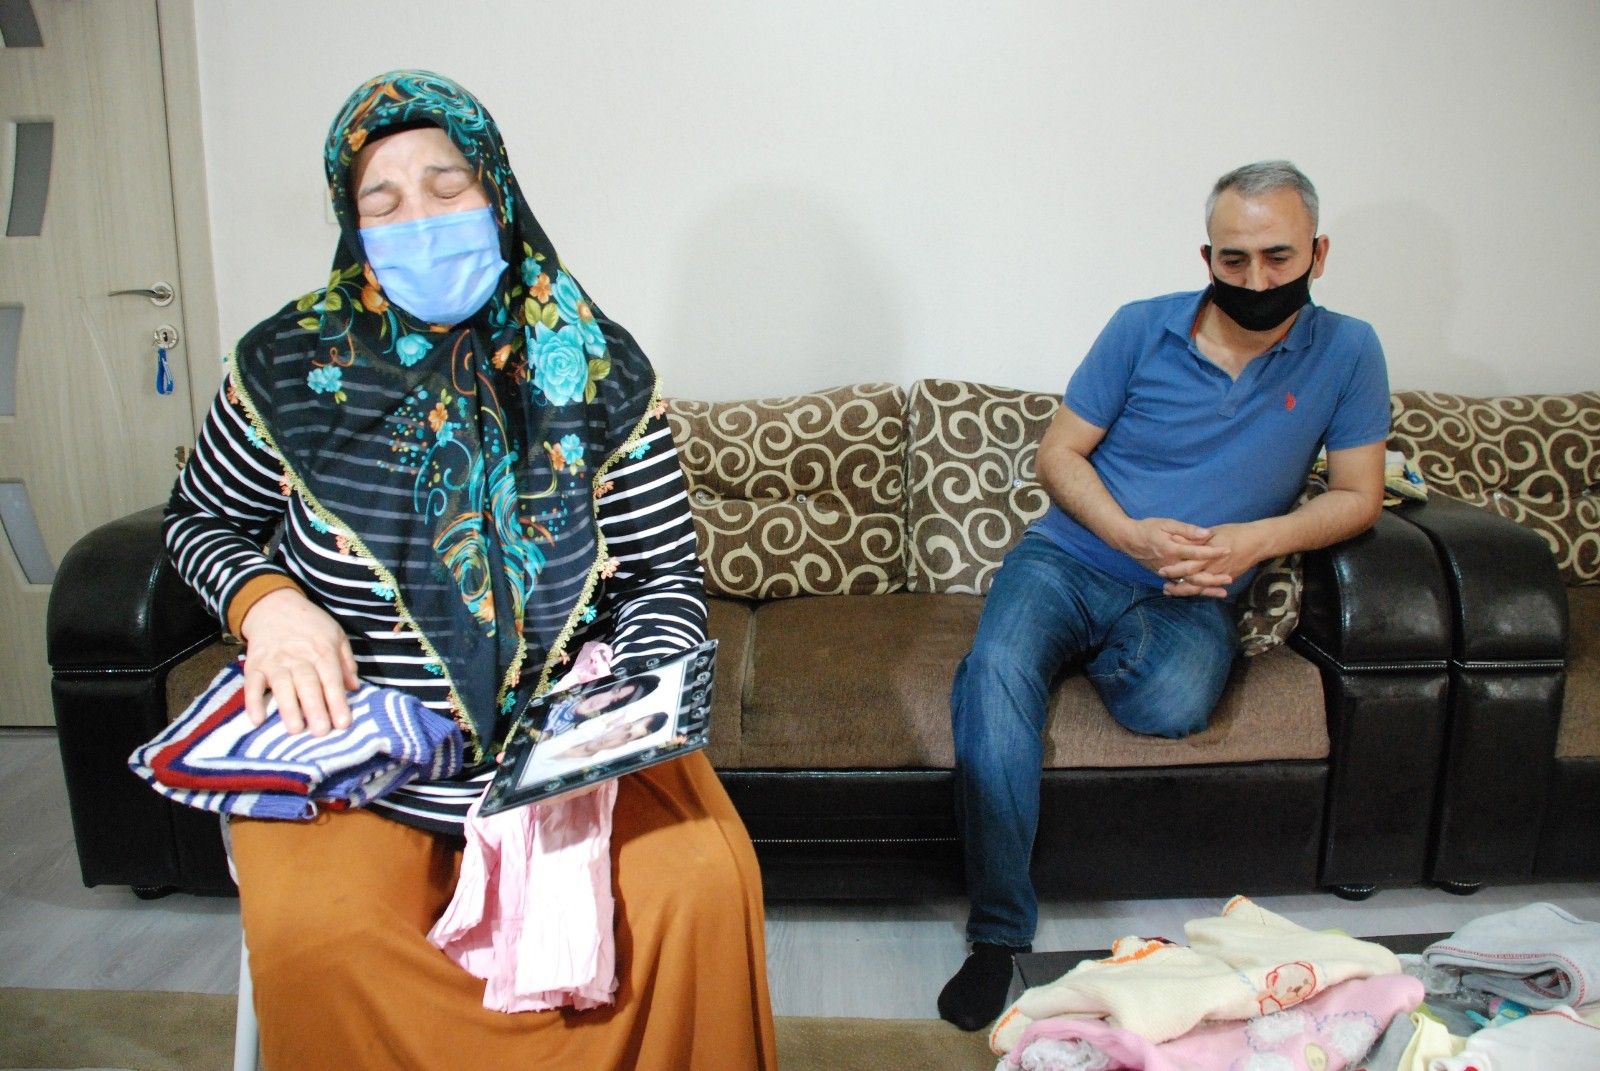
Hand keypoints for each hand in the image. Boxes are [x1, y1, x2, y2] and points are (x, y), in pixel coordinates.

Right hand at [239, 587, 358, 735]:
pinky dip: (252, 702)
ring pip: (282, 686)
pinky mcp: (254, 665)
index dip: (337, 701)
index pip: (331, 679)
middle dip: (315, 708)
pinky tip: (256, 720)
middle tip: (321, 732)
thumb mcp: (335, 634)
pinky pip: (251, 685)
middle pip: (308, 685)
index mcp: (322, 651)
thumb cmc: (310, 624)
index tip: (344, 723)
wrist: (273, 605)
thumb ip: (346, 661)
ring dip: (288, 708)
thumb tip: (354, 688)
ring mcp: (274, 662)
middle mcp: (298, 658)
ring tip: (295, 730)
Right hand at [1122, 517, 1231, 596]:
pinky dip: (1195, 591)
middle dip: (1213, 578)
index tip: (1228, 550)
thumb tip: (1205, 533)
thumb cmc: (1148, 528)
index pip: (1195, 552)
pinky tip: (1207, 593)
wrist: (1128, 540)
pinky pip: (1182, 586)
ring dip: (1206, 589)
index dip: (1212, 552)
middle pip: (1194, 575)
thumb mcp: (1166, 523)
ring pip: (1189, 584)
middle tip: (1230, 579)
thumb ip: (1186, 529)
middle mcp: (1170, 564)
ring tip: (1223, 592)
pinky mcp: (1166, 576)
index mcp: (1171, 549)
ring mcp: (1168, 572)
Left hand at [1158, 521, 1268, 598]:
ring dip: (1184, 591)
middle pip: (1193, 579)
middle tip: (1164, 585)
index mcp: (1211, 553)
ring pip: (1201, 588)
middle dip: (1177, 584)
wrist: (1259, 542)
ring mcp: (1222, 575)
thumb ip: (1196, 538)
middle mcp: (1216, 567)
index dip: (1175, 568)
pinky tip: (1187, 592)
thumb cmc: (1235, 533)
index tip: (1162, 569)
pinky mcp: (1227, 578)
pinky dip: (1198, 591)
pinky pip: (1210, 588)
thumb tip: (1178, 540)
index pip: (1190, 563)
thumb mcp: (1215, 532)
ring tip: (1170, 591)